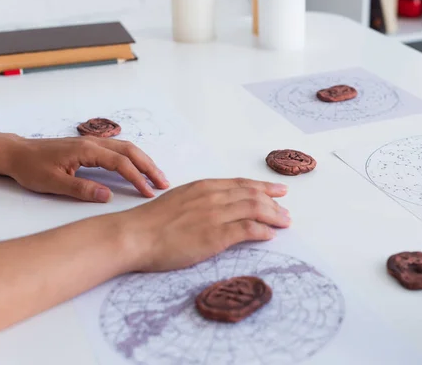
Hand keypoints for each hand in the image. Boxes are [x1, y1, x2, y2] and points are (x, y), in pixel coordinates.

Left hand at [5, 136, 168, 201]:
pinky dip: (133, 158)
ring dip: (144, 161)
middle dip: (149, 167)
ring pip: (127, 148)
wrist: (17, 153)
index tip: (149, 192)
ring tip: (156, 177)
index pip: (120, 163)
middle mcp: (94, 143)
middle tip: (164, 183)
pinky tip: (138, 167)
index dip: (137, 178)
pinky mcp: (91, 147)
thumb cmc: (32, 167)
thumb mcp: (54, 183)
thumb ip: (82, 189)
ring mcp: (93, 143)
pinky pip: (119, 150)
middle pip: (130, 151)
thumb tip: (108, 196)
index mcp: (87, 150)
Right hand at [118, 178, 290, 272]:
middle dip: (274, 202)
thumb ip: (200, 201)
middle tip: (286, 211)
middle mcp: (213, 196)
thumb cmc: (150, 222)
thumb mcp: (178, 201)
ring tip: (285, 223)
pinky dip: (262, 232)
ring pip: (255, 209)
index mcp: (203, 187)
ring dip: (274, 216)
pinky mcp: (215, 235)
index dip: (262, 188)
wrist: (134, 235)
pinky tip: (270, 236)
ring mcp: (215, 215)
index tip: (278, 191)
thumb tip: (216, 209)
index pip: (241, 184)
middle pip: (253, 195)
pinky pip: (248, 230)